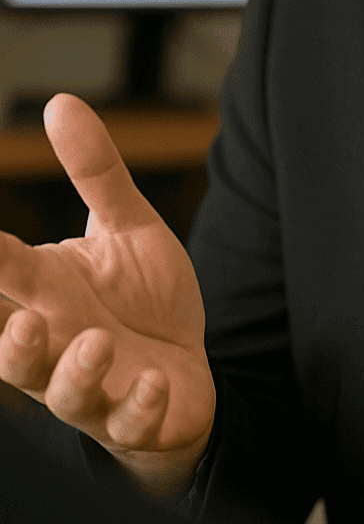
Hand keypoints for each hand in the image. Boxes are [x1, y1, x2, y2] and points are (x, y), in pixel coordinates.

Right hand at [0, 94, 215, 499]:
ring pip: (63, 394)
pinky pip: (130, 421)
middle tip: (21, 317)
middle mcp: (58, 345)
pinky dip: (139, 405)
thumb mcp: (128, 228)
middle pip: (11, 351)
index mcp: (45, 294)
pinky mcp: (135, 418)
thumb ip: (95, 172)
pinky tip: (154, 381)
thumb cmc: (142, 299)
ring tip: (96, 341)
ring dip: (76, 371)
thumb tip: (59, 102)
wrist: (186, 369)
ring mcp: (94, 387)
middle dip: (8, 342)